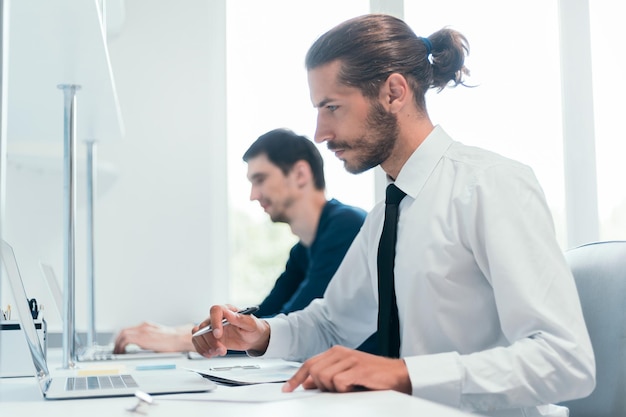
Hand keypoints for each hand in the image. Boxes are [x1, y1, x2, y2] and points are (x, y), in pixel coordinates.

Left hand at [113, 322, 193, 353]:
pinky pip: (126, 340)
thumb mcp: (159, 337)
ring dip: (117, 343)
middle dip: (117, 340)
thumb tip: (144, 347)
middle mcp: (143, 326)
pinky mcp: (142, 337)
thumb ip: (150, 339)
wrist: (179, 338)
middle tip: (115, 349)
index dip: (122, 337)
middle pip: (123, 330)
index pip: (130, 329)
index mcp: (147, 326)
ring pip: (122, 334)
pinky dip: (121, 346)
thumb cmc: (173, 340)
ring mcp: (142, 330)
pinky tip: (122, 352)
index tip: (119, 344)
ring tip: (117, 352)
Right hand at [191, 304, 269, 356]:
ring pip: (198, 334)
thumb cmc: (253, 328)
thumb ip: (240, 319)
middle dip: (211, 341)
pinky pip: (198, 341)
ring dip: (205, 346)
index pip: (215, 310)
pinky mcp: (209, 338)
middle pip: (204, 325)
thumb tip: (229, 314)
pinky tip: (211, 354)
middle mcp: (217, 318)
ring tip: (217, 352)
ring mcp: (211, 328)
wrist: (252, 338)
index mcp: (228, 311)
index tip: (218, 335)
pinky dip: (202, 350)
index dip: (214, 322)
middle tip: (221, 349)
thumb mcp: (251, 324)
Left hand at [282, 345, 411, 393]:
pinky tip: (355, 387)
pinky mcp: (356, 368)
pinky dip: (344, 389)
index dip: (296, 377)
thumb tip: (306, 383)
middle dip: (320, 385)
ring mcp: (349, 359)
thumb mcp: (346, 375)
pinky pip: (338, 382)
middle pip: (314, 371)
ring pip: (324, 377)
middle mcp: (340, 353)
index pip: (309, 363)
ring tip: (350, 387)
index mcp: (336, 352)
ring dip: (334, 388)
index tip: (287, 389)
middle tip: (338, 390)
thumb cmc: (373, 376)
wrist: (398, 375)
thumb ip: (326, 376)